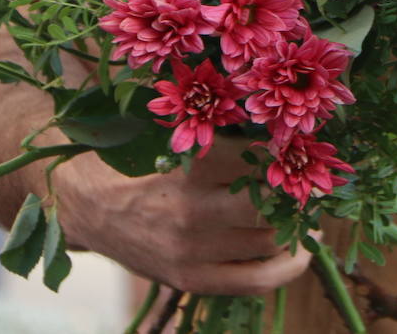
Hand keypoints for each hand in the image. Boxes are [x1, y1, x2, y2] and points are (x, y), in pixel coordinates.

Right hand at [53, 136, 312, 294]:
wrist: (85, 202)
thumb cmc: (134, 156)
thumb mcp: (168, 129)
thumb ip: (216, 125)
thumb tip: (273, 116)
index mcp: (190, 168)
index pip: (263, 161)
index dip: (289, 153)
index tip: (302, 146)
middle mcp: (193, 212)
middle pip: (272, 204)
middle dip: (298, 192)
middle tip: (311, 181)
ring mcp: (193, 251)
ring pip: (270, 240)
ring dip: (296, 224)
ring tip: (306, 209)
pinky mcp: (191, 279)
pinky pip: (257, 280)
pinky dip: (289, 267)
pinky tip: (303, 250)